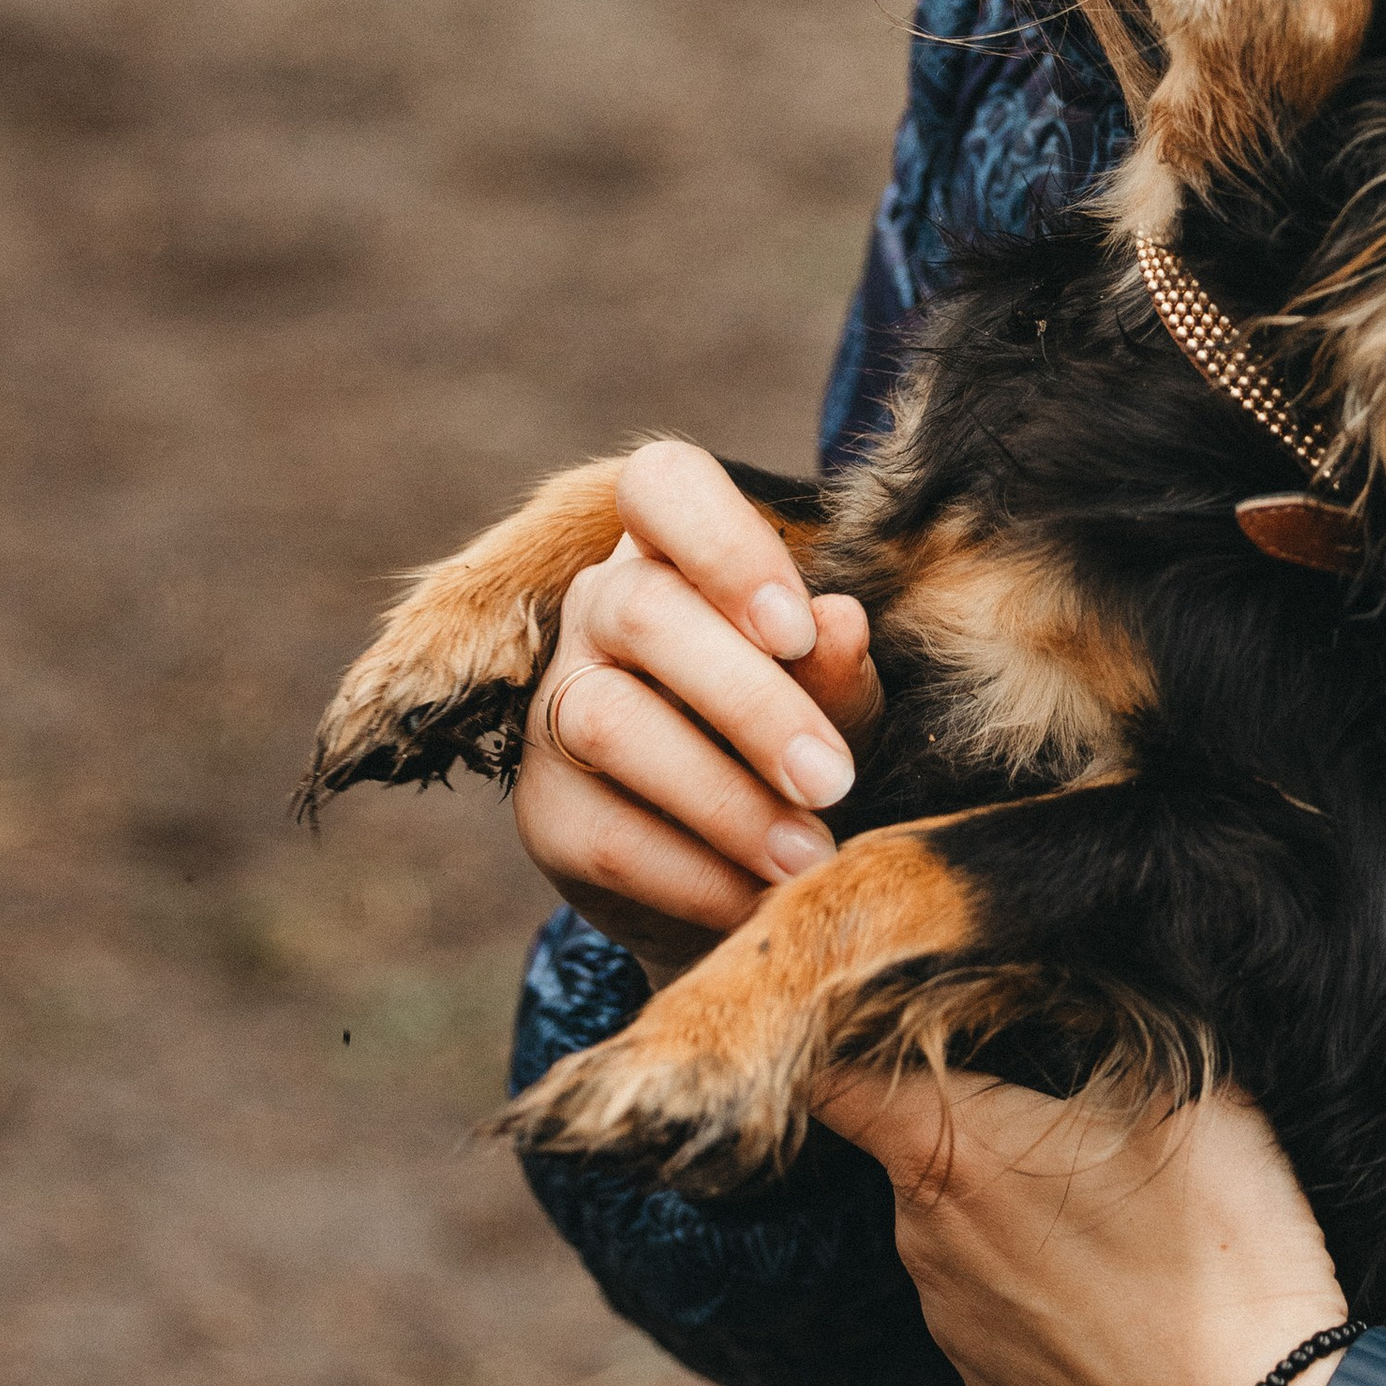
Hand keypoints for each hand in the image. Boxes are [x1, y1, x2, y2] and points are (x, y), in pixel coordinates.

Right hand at [513, 441, 881, 983]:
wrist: (740, 870)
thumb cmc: (799, 744)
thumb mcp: (839, 702)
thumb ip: (838, 668)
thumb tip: (842, 621)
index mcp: (676, 551)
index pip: (662, 485)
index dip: (724, 545)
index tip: (799, 625)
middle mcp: (599, 609)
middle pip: (642, 612)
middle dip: (748, 700)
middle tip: (832, 779)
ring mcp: (556, 705)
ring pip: (610, 724)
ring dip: (723, 799)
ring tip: (810, 857)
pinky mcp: (543, 807)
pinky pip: (604, 835)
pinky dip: (694, 874)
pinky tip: (756, 899)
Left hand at [819, 1063, 1345, 1385]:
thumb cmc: (1220, 1249)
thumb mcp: (1189, 1090)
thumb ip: (1112, 1024)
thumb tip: (1070, 994)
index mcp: (948, 1153)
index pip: (834, 1079)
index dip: (857, 1037)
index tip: (905, 1020)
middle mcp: (924, 1241)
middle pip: (913, 1146)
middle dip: (972, 1117)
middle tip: (1066, 1107)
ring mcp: (953, 1324)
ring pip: (957, 1227)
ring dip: (1008, 1204)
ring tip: (1112, 1208)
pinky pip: (992, 1299)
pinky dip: (1034, 1279)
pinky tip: (1115, 1283)